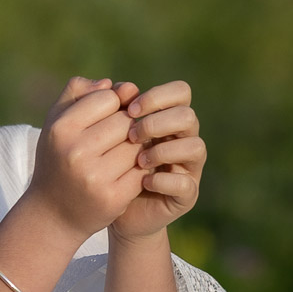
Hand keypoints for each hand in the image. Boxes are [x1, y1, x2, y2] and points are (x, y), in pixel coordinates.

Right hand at [27, 77, 145, 243]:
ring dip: (136, 149)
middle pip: (126, 122)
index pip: (108, 98)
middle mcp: (76, 152)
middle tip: (116, 139)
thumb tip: (118, 85)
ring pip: (138, 146)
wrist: (52, 214)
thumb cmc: (57, 159)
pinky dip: (139, 170)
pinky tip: (127, 173)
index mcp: (61, 129)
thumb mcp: (55, 122)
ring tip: (121, 156)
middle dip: (127, 127)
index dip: (113, 105)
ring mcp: (95, 177)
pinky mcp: (113, 198)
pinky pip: (143, 171)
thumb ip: (79, 93)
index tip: (106, 118)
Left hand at [109, 80, 205, 242]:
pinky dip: (164, 180)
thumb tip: (115, 84)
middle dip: (158, 123)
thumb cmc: (100, 163)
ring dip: (163, 150)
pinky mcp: (185, 195)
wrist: (102, 206)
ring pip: (195, 146)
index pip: (180, 92)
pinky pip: (186, 183)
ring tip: (138, 161)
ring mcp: (187, 167)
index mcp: (166, 118)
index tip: (130, 108)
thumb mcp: (97, 131)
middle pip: (188, 116)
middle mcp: (182, 139)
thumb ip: (103, 104)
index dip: (158, 96)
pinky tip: (143, 182)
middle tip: (132, 135)